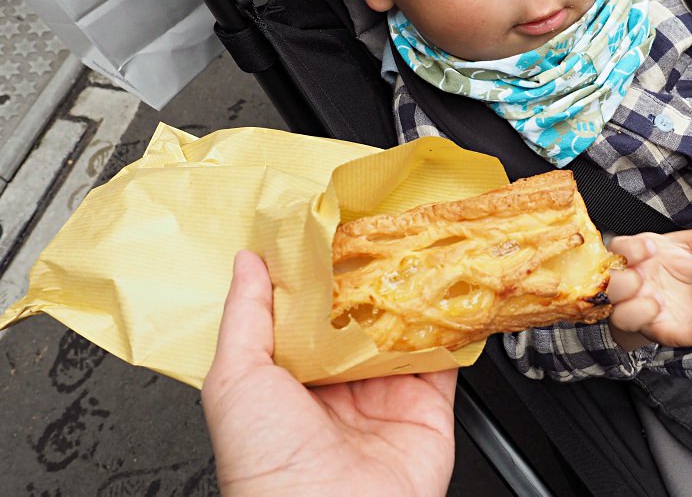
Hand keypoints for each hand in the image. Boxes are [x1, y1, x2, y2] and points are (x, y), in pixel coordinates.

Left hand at [202, 251, 456, 495]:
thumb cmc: (268, 463)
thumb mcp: (235, 379)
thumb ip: (244, 316)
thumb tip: (247, 263)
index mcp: (289, 379)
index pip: (308, 313)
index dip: (318, 275)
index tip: (329, 235)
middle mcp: (338, 386)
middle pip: (360, 318)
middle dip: (369, 281)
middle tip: (377, 238)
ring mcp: (385, 396)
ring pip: (403, 332)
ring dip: (410, 296)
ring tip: (415, 254)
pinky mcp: (427, 406)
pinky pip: (443, 359)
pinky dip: (450, 327)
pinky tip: (448, 295)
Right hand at [606, 219, 691, 350]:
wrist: (667, 297)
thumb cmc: (667, 266)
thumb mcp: (687, 249)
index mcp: (631, 257)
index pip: (619, 250)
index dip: (631, 250)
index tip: (651, 248)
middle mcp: (628, 286)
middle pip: (612, 286)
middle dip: (623, 283)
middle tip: (642, 278)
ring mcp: (638, 311)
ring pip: (624, 316)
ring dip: (638, 310)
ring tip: (658, 302)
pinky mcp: (659, 330)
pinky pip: (668, 336)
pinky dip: (691, 333)